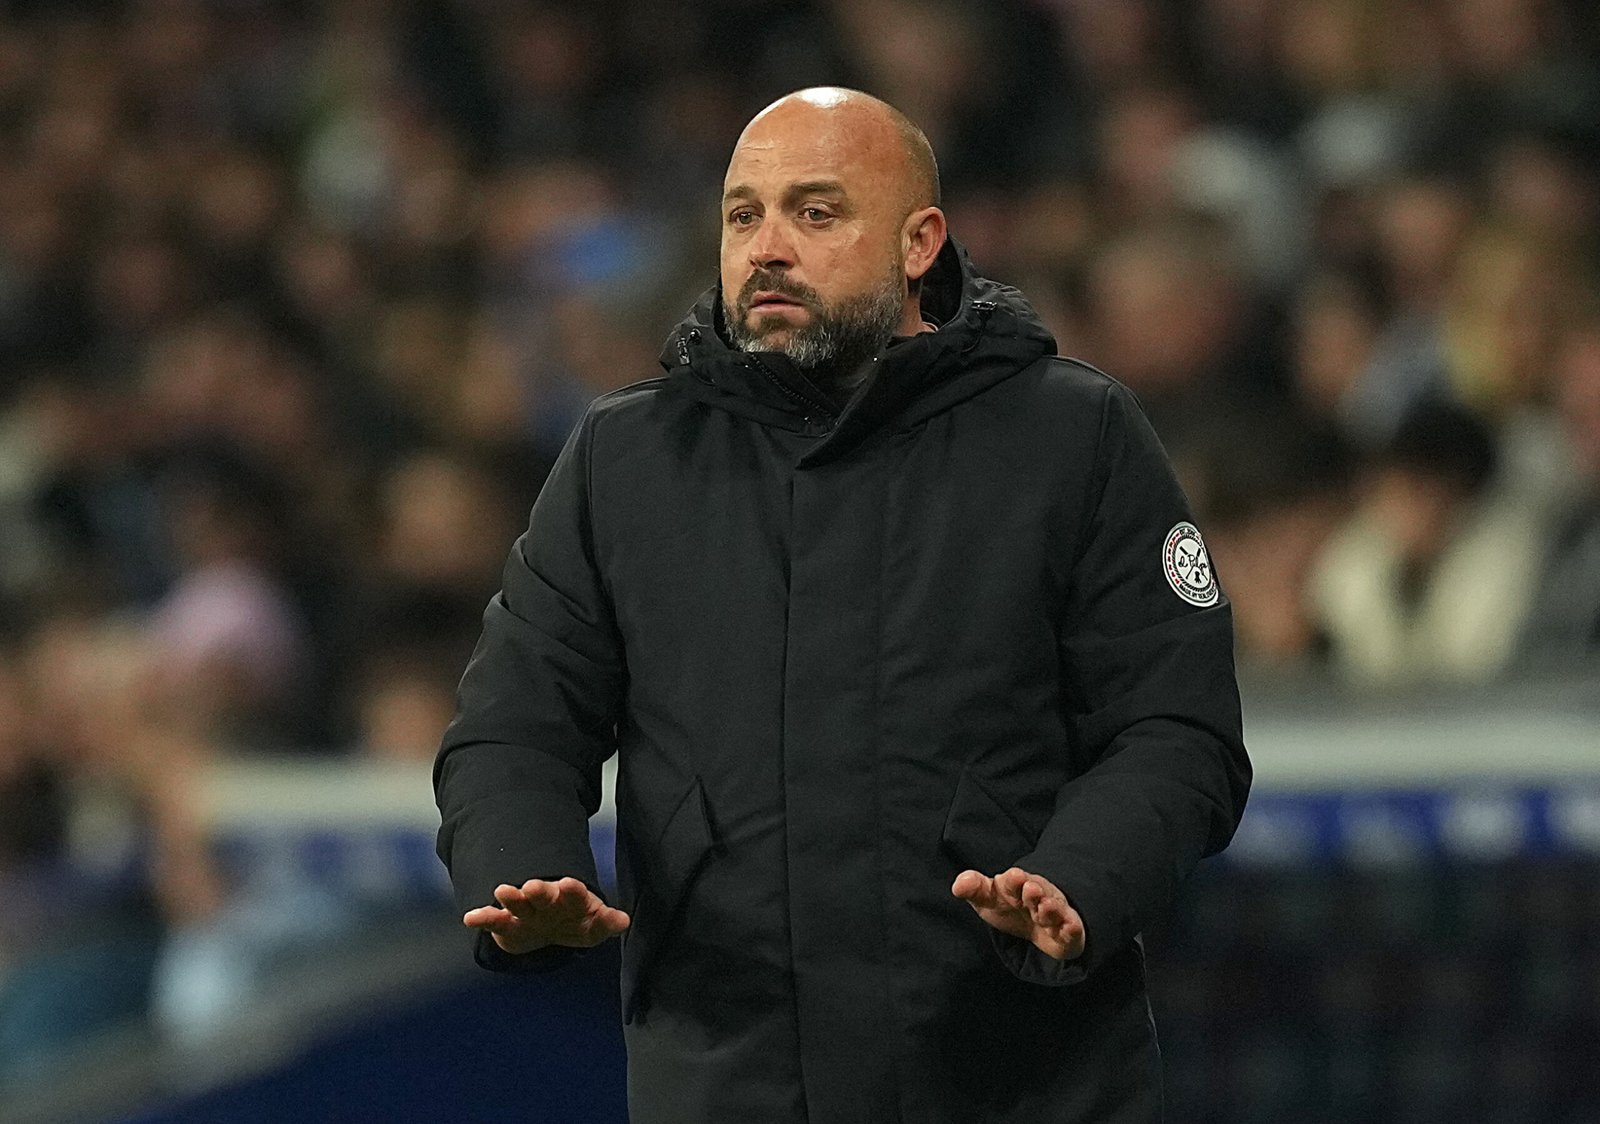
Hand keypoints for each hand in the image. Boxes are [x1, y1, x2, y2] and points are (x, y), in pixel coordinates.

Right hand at [463, 877, 630, 954]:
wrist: (548, 925)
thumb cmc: (576, 922)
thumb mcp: (594, 925)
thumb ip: (606, 923)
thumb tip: (624, 920)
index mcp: (572, 901)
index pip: (575, 895)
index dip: (573, 891)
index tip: (570, 883)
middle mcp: (548, 902)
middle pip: (544, 895)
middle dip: (540, 891)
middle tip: (532, 886)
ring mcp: (526, 912)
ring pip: (519, 903)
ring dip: (511, 897)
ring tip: (502, 891)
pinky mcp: (508, 924)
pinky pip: (494, 921)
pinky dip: (483, 919)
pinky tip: (470, 919)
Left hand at [951, 867, 1084, 961]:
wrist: (1038, 922)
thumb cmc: (1009, 905)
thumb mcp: (988, 898)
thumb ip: (974, 889)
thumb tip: (957, 885)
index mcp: (1016, 886)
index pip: (1012, 882)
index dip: (1012, 880)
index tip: (1012, 876)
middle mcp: (1038, 896)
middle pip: (1036, 892)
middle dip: (1033, 891)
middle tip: (1029, 888)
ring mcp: (1054, 913)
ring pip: (1054, 909)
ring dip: (1051, 907)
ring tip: (1045, 906)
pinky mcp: (1067, 932)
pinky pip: (1072, 929)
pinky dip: (1072, 928)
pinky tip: (1070, 926)